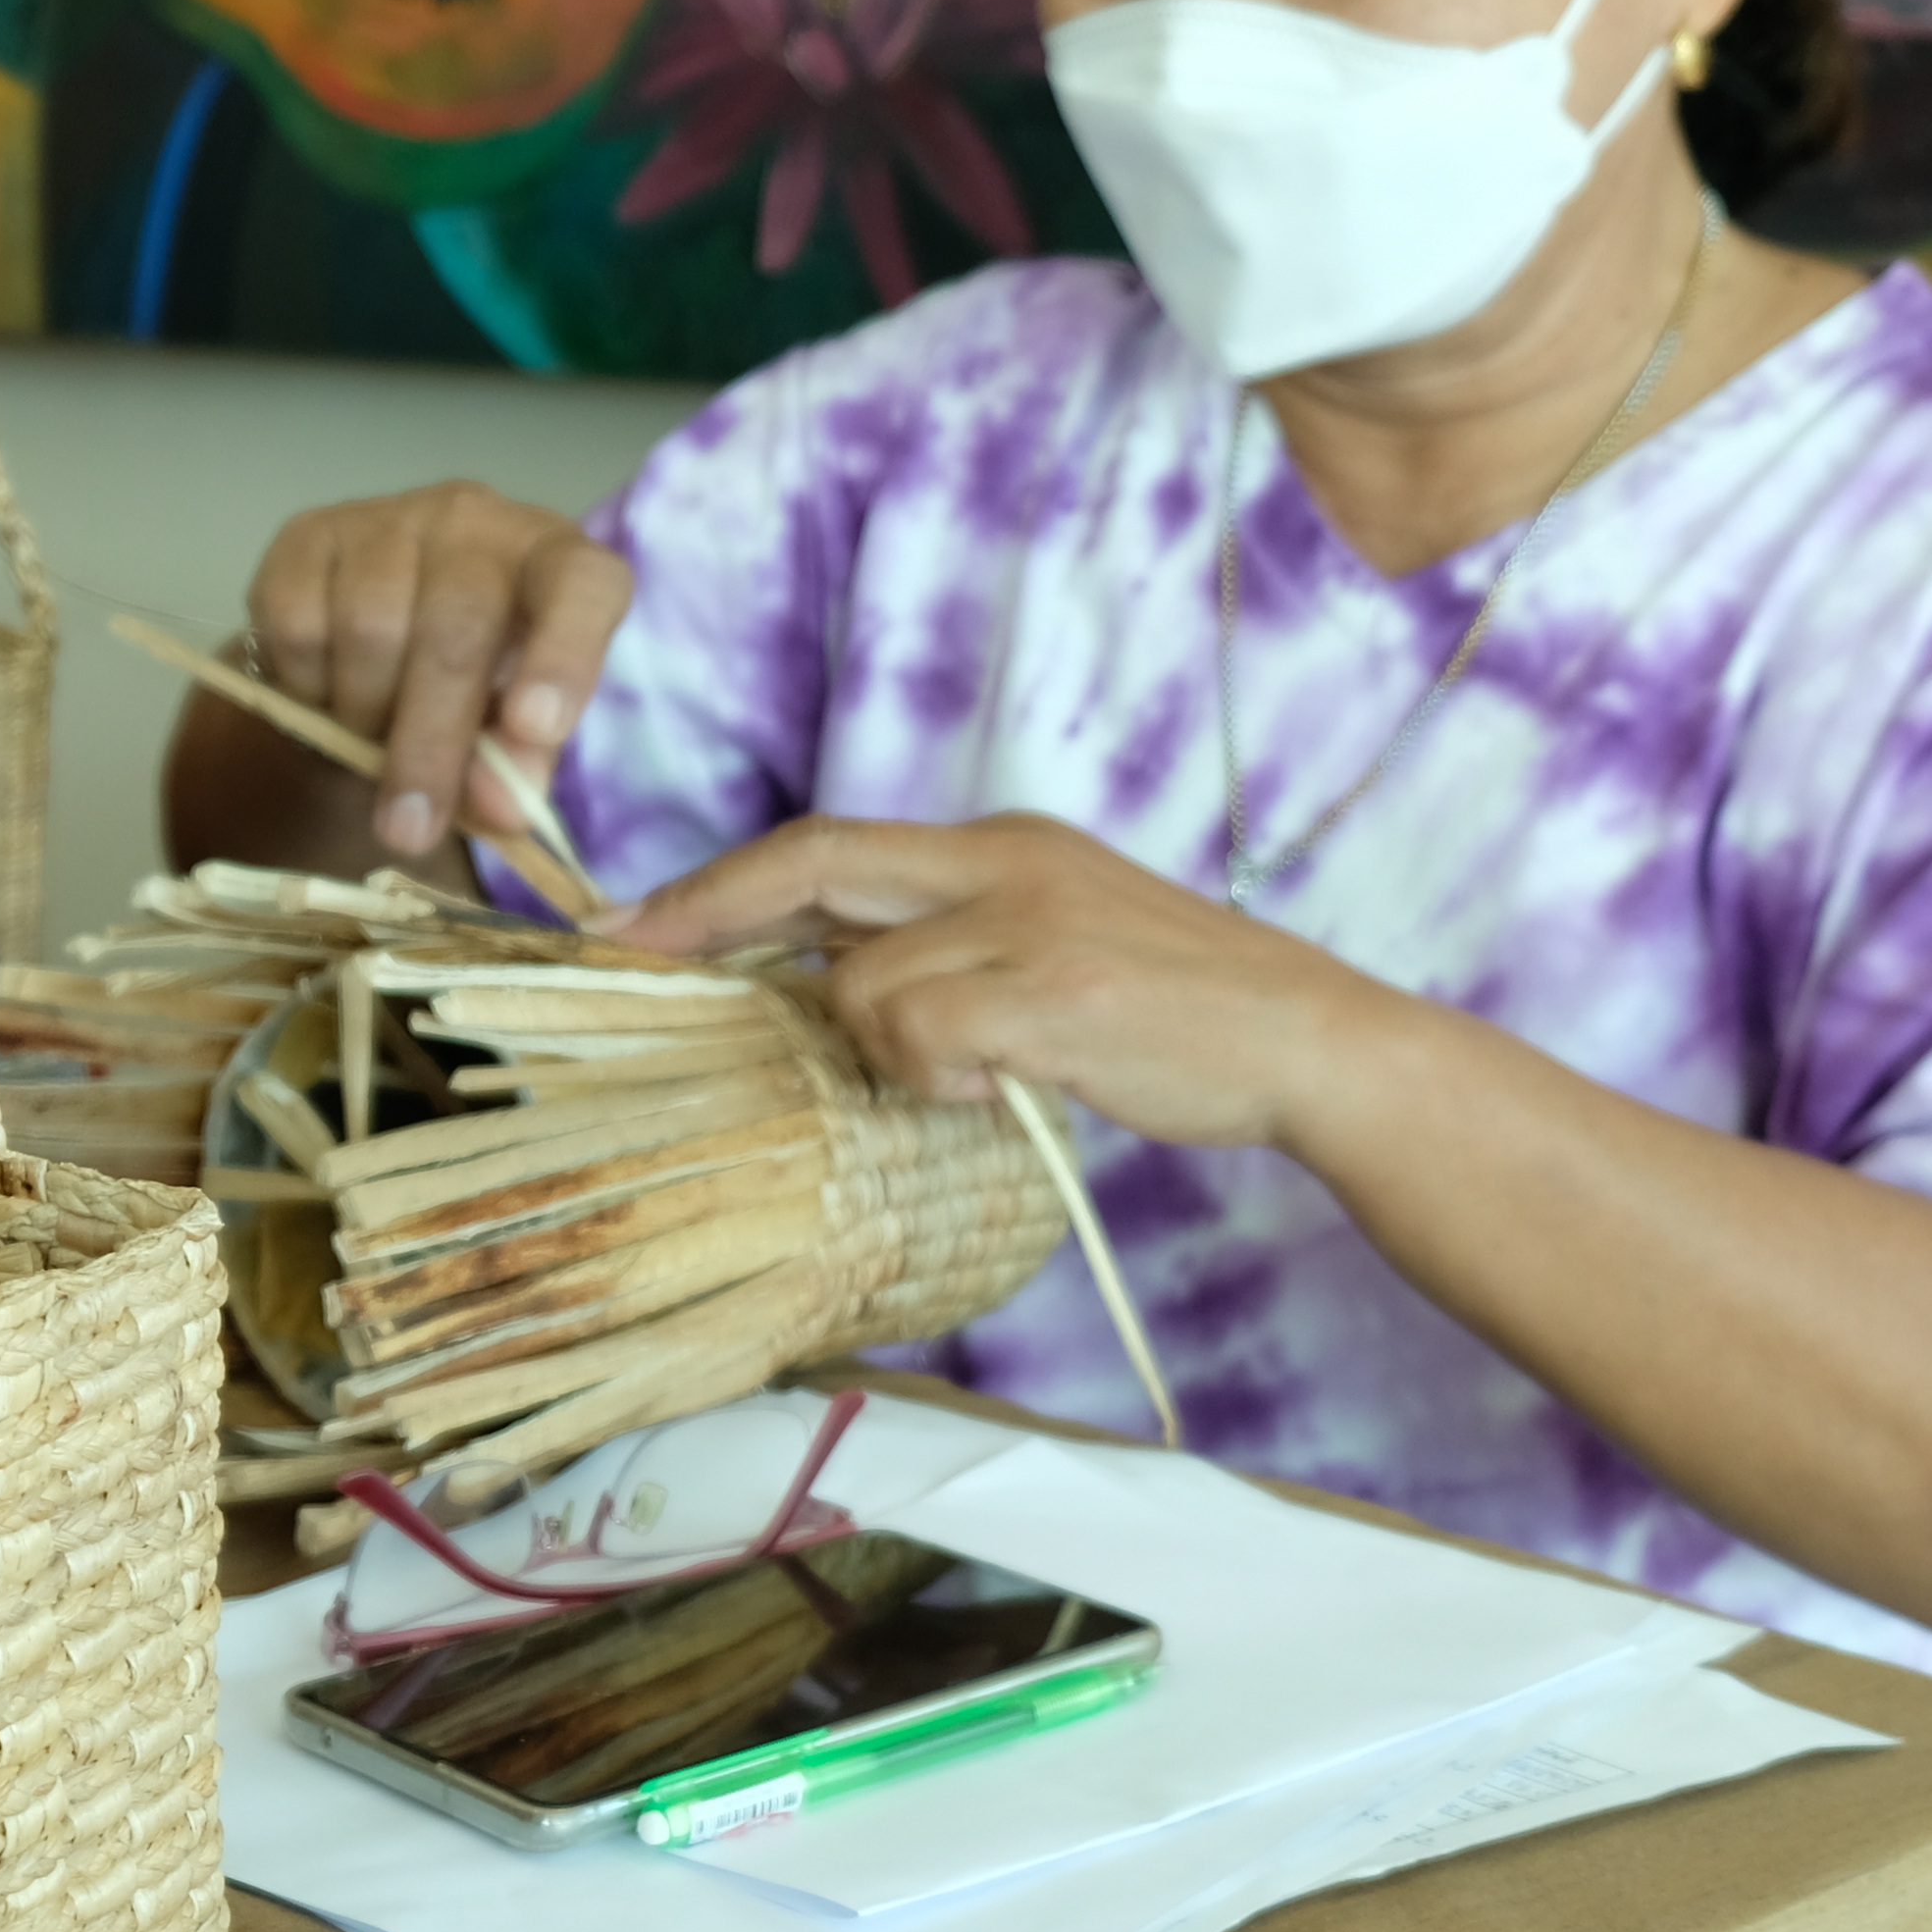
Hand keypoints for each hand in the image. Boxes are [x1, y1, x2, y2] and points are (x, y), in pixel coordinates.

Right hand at [244, 482, 630, 860]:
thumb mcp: (510, 724)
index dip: (564, 656)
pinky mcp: (307, 535)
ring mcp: (387, 519)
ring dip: (363, 716)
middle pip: (456, 628)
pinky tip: (325, 697)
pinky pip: (298, 624)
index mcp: (554, 559)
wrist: (377, 629)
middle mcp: (475, 521)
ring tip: (369, 743)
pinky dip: (308, 686)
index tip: (535, 730)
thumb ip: (514, 763)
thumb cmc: (470, 681)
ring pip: (368, 627)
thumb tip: (499, 811)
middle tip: (412, 829)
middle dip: (431, 742)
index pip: (582, 587)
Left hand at [600, 813, 1411, 1149]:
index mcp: (999, 844)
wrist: (1307, 1042)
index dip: (719, 879)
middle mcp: (1004, 861)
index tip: (633, 920)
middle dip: (704, 908)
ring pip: (865, 984)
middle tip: (624, 950)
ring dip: (886, 1050)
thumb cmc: (1173, 1014)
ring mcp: (1028, 921)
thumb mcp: (1048, 944)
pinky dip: (934, 1077)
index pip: (824, 841)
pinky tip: (997, 1090)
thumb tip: (819, 971)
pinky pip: (922, 1036)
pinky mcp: (1051, 992)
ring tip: (967, 1077)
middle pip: (811, 862)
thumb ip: (944, 944)